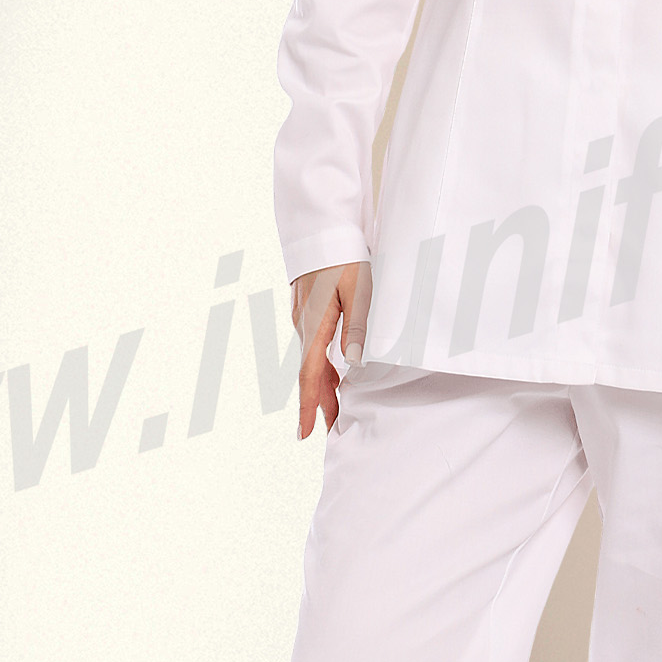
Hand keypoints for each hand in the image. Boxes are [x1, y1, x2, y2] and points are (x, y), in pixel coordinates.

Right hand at [289, 260, 370, 439]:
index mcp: (315, 325)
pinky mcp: (308, 310)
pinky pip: (313, 347)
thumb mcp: (359, 289)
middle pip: (310, 373)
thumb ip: (357, 325)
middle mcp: (304, 325)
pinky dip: (320, 366)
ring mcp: (303, 317)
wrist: (322, 228)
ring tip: (333, 411)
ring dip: (321, 386)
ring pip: (311, 360)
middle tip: (329, 432)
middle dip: (319, 404)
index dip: (308, 407)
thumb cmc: (344, 256)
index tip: (304, 434)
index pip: (309, 376)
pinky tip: (331, 374)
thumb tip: (352, 362)